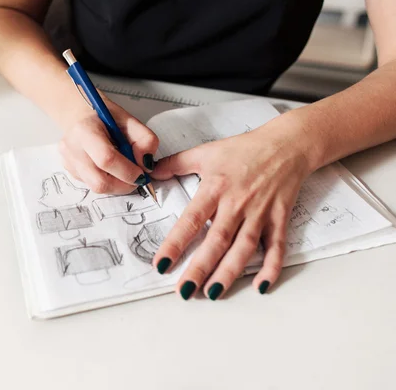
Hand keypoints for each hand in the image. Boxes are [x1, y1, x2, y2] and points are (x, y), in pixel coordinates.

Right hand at [58, 97, 158, 193]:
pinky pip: (92, 185)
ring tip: (122, 170)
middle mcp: (72, 149)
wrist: (79, 115)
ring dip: (117, 185)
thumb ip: (145, 140)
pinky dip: (107, 181)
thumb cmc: (103, 117)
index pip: (106, 159)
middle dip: (123, 185)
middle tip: (136, 177)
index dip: (128, 172)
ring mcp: (68, 162)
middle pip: (100, 182)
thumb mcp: (130, 121)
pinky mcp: (70, 172)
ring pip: (97, 188)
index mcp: (85, 130)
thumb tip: (147, 165)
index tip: (142, 174)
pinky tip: (109, 168)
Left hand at [151, 117, 313, 299]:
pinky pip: (276, 246)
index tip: (161, 264)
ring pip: (244, 248)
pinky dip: (271, 267)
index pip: (191, 220)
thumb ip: (176, 163)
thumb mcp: (206, 152)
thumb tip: (149, 170)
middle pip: (217, 240)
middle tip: (184, 291)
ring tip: (213, 293)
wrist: (286, 143)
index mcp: (215, 188)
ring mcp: (260, 213)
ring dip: (229, 272)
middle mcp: (237, 204)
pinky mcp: (279, 218)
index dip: (175, 243)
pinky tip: (260, 286)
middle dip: (200, 268)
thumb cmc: (244, 149)